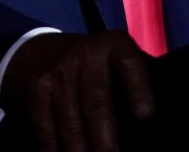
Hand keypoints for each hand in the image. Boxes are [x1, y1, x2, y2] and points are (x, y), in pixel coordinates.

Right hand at [0, 30, 154, 151]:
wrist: (37, 50)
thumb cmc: (94, 67)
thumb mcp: (116, 63)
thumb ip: (137, 85)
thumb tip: (153, 125)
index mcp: (115, 48)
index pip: (129, 64)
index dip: (137, 88)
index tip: (145, 114)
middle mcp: (85, 56)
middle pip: (97, 106)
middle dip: (106, 143)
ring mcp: (57, 73)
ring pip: (72, 125)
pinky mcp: (36, 90)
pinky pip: (46, 128)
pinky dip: (54, 150)